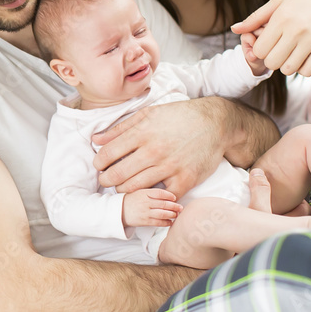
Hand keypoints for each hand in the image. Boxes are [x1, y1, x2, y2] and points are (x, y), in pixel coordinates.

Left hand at [92, 99, 226, 198]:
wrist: (215, 122)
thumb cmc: (178, 116)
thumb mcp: (147, 114)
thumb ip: (120, 128)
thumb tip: (96, 139)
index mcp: (142, 133)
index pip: (107, 154)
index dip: (99, 162)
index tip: (100, 165)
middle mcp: (153, 151)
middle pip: (117, 175)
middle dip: (106, 180)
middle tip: (107, 179)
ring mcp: (170, 167)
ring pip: (134, 188)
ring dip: (123, 190)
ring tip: (122, 185)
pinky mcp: (185, 179)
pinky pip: (160, 196)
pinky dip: (150, 197)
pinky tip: (146, 192)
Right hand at [121, 188, 181, 227]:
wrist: (118, 211)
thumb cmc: (130, 200)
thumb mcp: (138, 191)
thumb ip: (151, 192)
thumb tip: (167, 195)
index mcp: (144, 193)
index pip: (160, 193)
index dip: (169, 195)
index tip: (174, 198)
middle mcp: (145, 202)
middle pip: (164, 204)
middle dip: (174, 206)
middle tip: (180, 207)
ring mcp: (145, 212)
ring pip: (163, 213)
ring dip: (172, 214)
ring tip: (176, 214)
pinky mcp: (144, 221)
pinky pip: (158, 222)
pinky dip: (166, 222)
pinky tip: (170, 222)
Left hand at [230, 0, 310, 76]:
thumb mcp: (278, 2)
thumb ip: (255, 18)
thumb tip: (234, 29)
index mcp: (282, 19)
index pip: (260, 50)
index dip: (261, 49)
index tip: (268, 42)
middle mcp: (297, 31)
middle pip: (272, 62)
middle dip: (272, 58)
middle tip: (279, 49)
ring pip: (289, 70)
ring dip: (287, 65)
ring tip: (291, 53)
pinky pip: (307, 71)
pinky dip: (303, 68)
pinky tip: (304, 56)